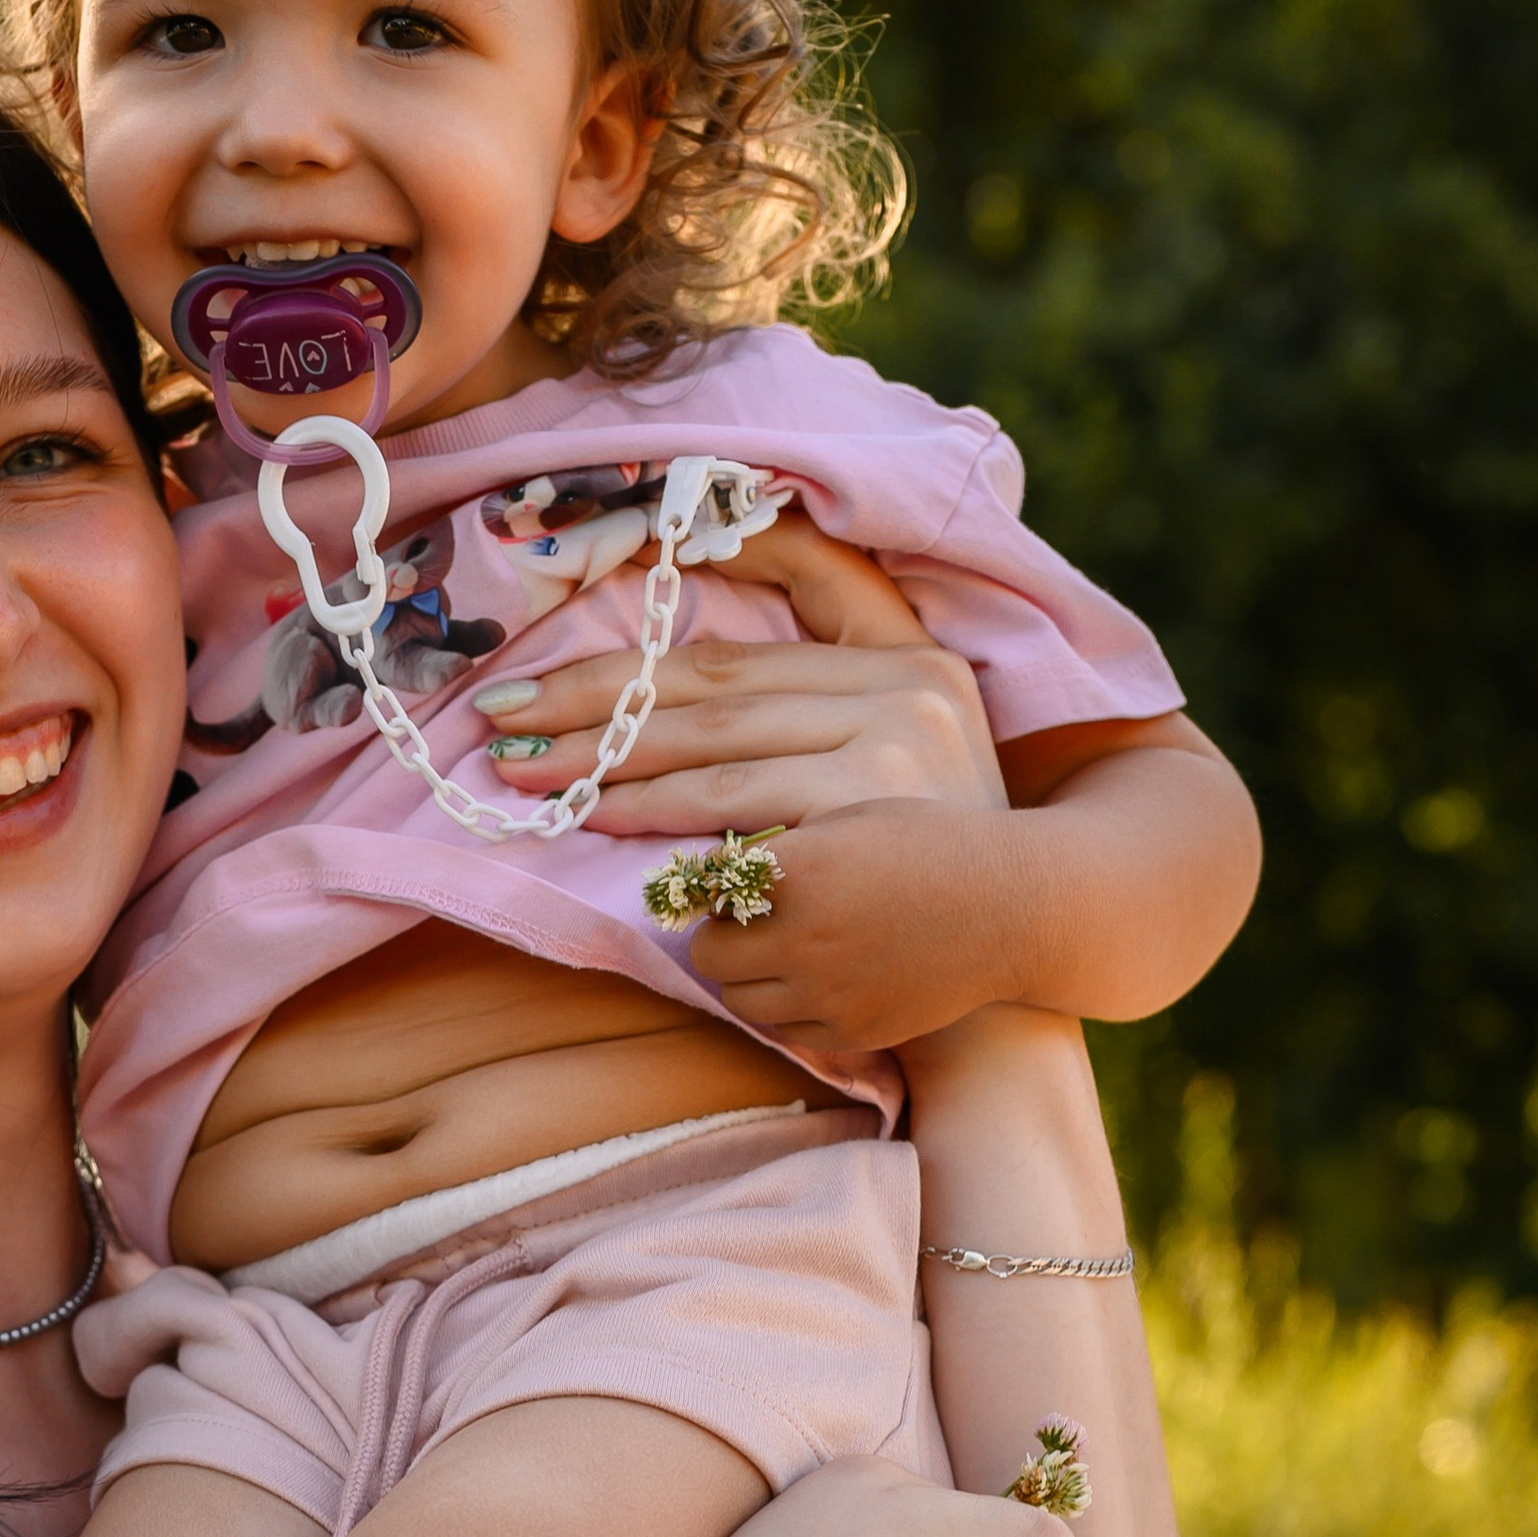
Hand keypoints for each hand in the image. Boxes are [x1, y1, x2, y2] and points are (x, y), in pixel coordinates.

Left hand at [477, 513, 1018, 1053]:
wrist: (1035, 926)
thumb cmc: (947, 833)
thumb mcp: (919, 713)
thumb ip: (833, 662)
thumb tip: (700, 610)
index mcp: (907, 664)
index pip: (738, 656)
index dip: (629, 662)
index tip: (540, 673)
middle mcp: (903, 711)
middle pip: (712, 705)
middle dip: (594, 714)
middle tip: (502, 729)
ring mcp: (884, 790)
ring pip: (720, 774)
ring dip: (613, 777)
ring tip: (535, 780)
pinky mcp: (868, 863)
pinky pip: (742, 851)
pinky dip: (670, 842)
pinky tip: (609, 833)